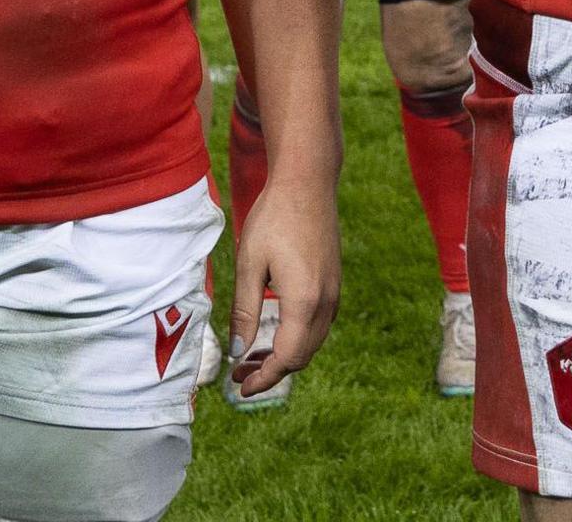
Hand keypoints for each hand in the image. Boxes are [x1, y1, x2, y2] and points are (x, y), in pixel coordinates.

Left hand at [226, 168, 340, 398]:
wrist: (307, 183)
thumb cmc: (273, 219)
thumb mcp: (249, 265)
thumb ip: (244, 311)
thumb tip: (237, 351)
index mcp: (304, 301)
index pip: (287, 358)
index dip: (264, 378)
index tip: (240, 387)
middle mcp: (326, 302)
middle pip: (302, 356)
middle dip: (271, 371)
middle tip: (238, 373)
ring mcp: (334, 292)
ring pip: (312, 342)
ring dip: (284, 355)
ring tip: (251, 355)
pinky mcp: (334, 282)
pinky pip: (318, 325)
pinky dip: (296, 338)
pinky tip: (274, 330)